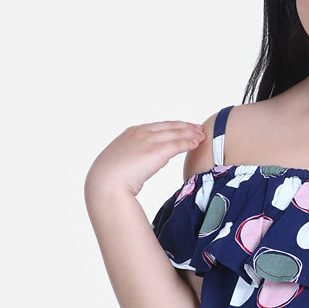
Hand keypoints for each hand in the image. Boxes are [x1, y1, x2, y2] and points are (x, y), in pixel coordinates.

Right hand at [85, 120, 205, 201]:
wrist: (106, 181)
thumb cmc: (110, 177)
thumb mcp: (121, 160)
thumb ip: (134, 157)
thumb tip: (140, 164)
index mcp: (132, 132)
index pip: (158, 126)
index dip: (173, 126)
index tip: (183, 127)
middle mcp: (142, 132)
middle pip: (170, 126)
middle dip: (186, 126)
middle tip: (198, 128)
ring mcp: (149, 140)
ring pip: (176, 133)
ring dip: (191, 133)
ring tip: (201, 135)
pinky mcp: (157, 151)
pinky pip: (178, 144)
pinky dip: (189, 142)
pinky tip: (197, 143)